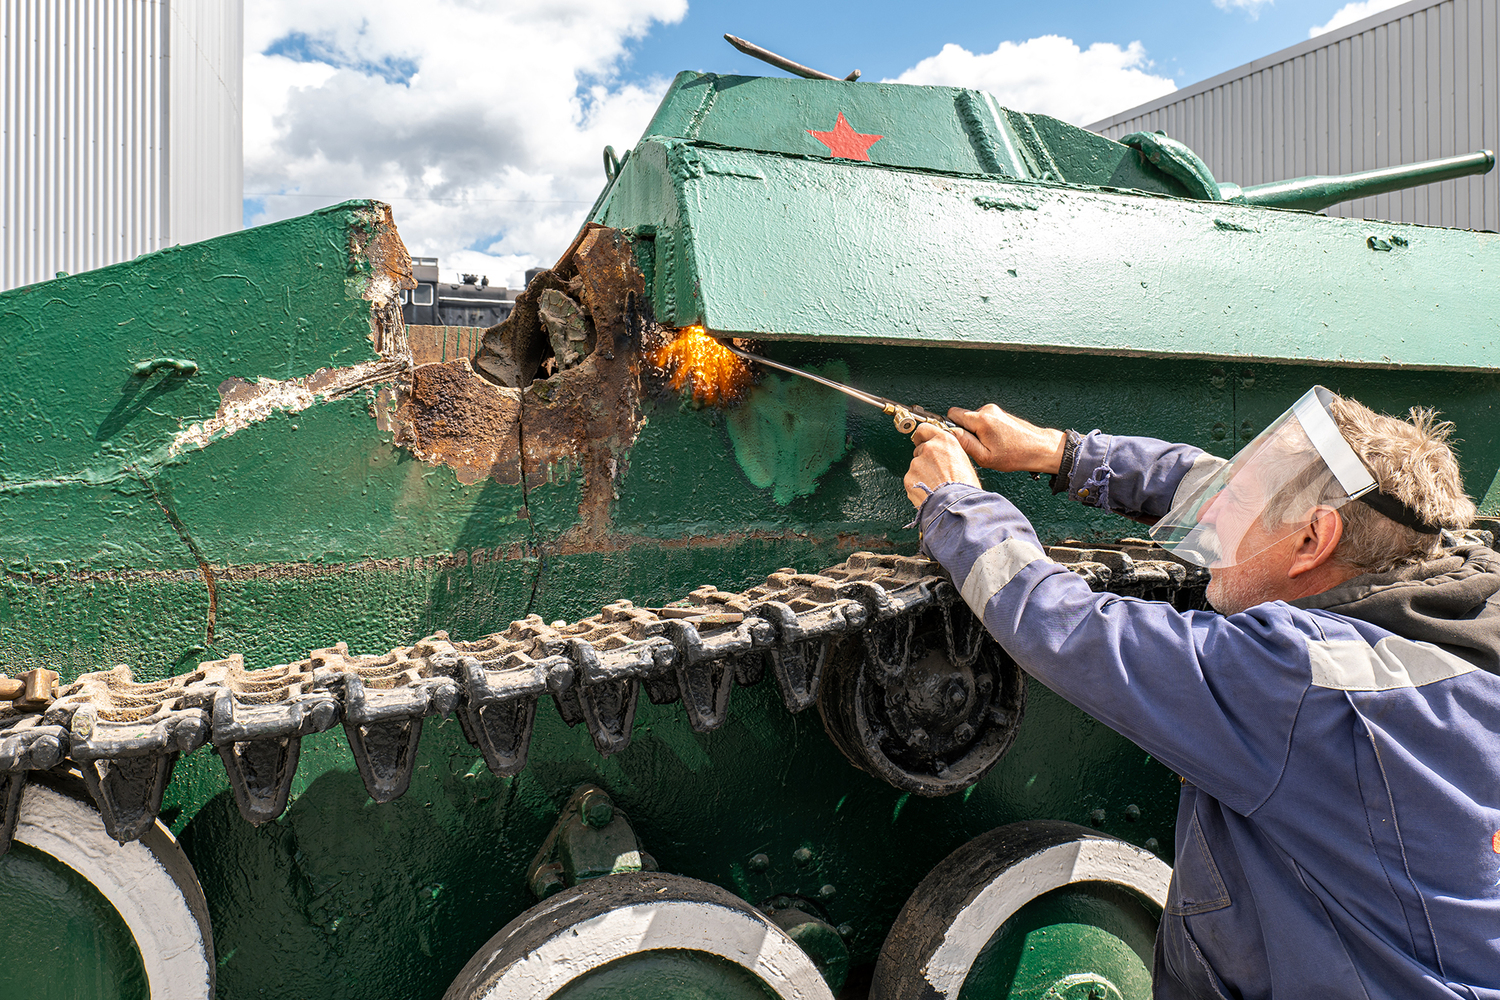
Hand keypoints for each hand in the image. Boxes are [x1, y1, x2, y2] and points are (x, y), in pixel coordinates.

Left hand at [904, 425, 981, 506]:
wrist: (957, 504)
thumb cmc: (965, 486)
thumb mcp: (963, 460)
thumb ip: (949, 453)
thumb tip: (943, 455)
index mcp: (945, 441)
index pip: (924, 429)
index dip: (922, 436)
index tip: (921, 439)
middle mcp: (929, 448)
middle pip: (920, 450)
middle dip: (925, 460)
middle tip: (936, 472)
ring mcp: (917, 463)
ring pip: (916, 467)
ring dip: (922, 474)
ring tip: (936, 485)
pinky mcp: (909, 478)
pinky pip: (911, 480)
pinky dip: (917, 486)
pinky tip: (930, 491)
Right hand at [945, 405, 1065, 474]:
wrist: (1039, 448)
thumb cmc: (1016, 455)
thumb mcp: (985, 457)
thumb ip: (965, 443)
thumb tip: (950, 433)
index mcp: (982, 420)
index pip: (952, 414)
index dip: (951, 427)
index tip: (958, 439)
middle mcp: (987, 410)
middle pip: (962, 416)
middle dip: (965, 430)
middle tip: (977, 446)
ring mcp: (995, 410)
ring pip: (973, 419)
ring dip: (976, 431)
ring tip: (990, 445)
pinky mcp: (1000, 413)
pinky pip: (983, 420)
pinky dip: (985, 430)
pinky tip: (996, 441)